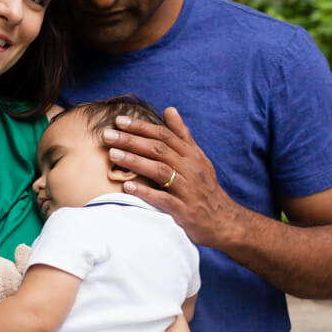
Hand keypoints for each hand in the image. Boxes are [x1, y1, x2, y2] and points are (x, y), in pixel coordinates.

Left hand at [103, 107, 246, 249]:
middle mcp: (191, 169)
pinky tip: (128, 187)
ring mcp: (188, 190)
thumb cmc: (205, 188)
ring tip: (113, 155)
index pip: (164, 135)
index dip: (142, 127)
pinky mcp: (185, 211)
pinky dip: (145, 192)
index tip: (119, 120)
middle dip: (132, 141)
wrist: (224, 221)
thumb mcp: (198, 159)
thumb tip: (169, 109)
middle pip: (159, 150)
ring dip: (135, 162)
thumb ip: (182, 135)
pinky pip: (164, 200)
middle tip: (108, 135)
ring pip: (160, 171)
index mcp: (191, 155)